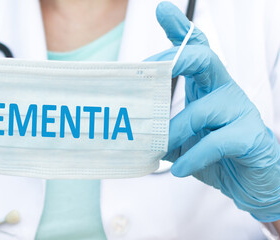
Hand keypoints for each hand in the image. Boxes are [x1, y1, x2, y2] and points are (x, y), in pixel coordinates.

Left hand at [147, 2, 279, 221]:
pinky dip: (193, 156)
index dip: (180, 29)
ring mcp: (240, 111)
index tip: (162, 10)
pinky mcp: (250, 137)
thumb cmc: (213, 154)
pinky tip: (179, 169)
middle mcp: (224, 91)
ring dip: (174, 129)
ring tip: (158, 147)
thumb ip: (162, 129)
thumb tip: (132, 130)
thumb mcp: (182, 138)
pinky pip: (216, 142)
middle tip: (151, 69)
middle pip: (205, 58)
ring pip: (203, 108)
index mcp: (206, 86)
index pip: (196, 50)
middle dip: (176, 58)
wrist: (249, 182)